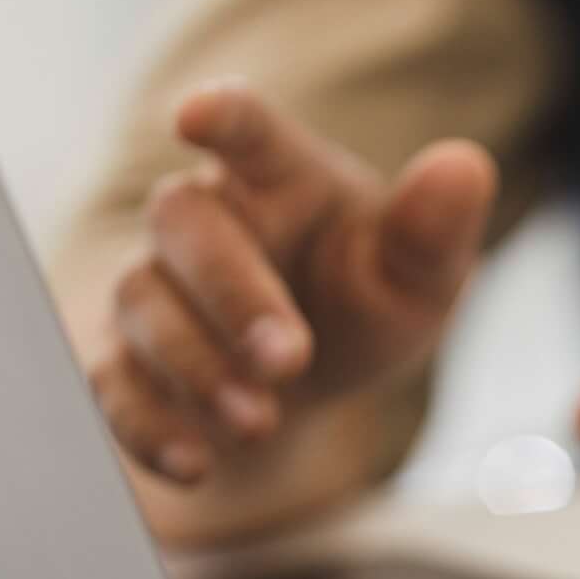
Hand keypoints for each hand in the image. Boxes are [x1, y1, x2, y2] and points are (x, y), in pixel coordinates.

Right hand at [80, 80, 495, 533]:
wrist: (313, 379)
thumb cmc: (363, 299)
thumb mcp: (419, 277)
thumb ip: (436, 230)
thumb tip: (465, 168)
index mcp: (277, 176)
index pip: (247, 129)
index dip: (222, 116)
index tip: (196, 116)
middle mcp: (204, 219)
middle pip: (185, 223)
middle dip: (232, 292)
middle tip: (287, 357)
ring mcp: (157, 287)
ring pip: (144, 303)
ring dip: (197, 365)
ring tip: (258, 420)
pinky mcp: (129, 360)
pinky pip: (114, 385)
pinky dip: (149, 426)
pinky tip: (195, 463)